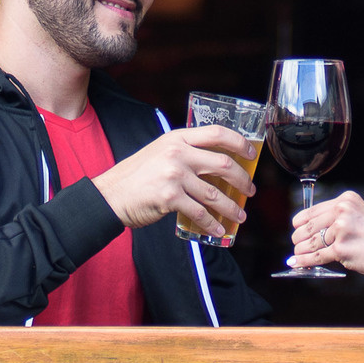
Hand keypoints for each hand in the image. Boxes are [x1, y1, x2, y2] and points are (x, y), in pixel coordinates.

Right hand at [93, 127, 255, 238]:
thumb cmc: (137, 175)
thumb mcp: (160, 151)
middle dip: (242, 179)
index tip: (251, 154)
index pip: (217, 133)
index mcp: (177, 138)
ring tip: (239, 214)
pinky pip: (200, 213)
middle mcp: (177, 153)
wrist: (112, 195)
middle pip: (223, 163)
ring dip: (231, 207)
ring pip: (215, 193)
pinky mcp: (170, 198)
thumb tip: (216, 163)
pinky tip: (220, 229)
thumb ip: (185, 151)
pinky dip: (213, 224)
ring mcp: (174, 175)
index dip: (240, 142)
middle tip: (250, 189)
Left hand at [289, 190, 363, 287]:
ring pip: (310, 241)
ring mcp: (341, 229)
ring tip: (297, 255)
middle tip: (296, 245)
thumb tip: (311, 232)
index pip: (312, 210)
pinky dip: (304, 261)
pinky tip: (297, 263)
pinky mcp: (342, 248)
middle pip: (308, 226)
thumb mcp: (360, 218)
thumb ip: (337, 221)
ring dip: (301, 250)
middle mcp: (342, 211)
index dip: (300, 222)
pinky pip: (316, 256)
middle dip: (299, 238)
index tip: (295, 229)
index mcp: (346, 200)